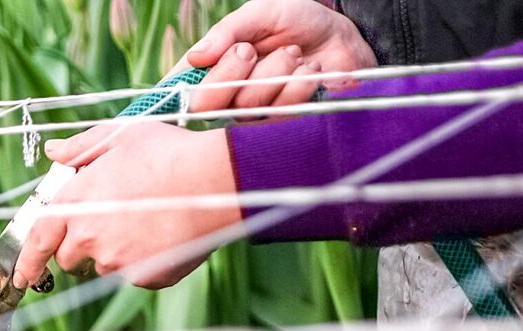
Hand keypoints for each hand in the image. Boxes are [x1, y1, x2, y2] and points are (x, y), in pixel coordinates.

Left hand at [13, 122, 239, 290]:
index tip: (22, 275)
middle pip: (70, 257)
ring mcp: (115, 261)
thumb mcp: (121, 135)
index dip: (27, 261)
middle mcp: (88, 237)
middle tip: (111, 222)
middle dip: (81, 246)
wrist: (217, 180)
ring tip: (148, 219)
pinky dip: (146, 261)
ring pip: (105, 266)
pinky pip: (136, 275)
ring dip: (115, 251)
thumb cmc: (170, 152)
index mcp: (75, 204)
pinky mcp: (143, 277)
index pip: (38, 240)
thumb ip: (81, 147)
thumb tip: (53, 151)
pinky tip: (166, 233)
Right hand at [188, 0, 376, 112]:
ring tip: (294, 54)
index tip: (240, 49)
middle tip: (255, 50)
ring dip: (276, 73)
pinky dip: (298, 86)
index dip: (203, 79)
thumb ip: (227, 31)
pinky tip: (309, 71)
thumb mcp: (261, 12)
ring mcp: (250, 115)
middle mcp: (223, 97)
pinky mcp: (279, 125)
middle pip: (207, 106)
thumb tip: (196, 58)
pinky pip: (279, 116)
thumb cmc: (295, 20)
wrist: (341, 35)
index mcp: (208, 70)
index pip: (181, 91)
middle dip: (237, 73)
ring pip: (247, 108)